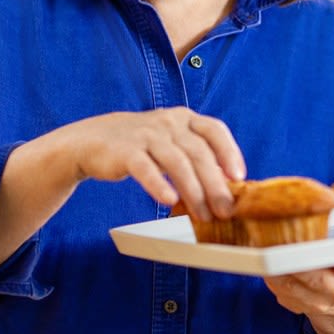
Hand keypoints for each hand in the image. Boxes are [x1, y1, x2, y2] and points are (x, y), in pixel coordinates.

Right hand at [56, 107, 246, 220]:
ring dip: (193, 191)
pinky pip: (145, 168)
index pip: (214, 130)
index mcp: (184, 118)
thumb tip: (228, 186)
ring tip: (202, 214)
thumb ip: (197, 157)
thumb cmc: (142, 146)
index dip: (229, 152)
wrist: (93, 140)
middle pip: (198, 153)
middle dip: (215, 184)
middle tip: (225, 209)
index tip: (239, 177)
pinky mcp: (126, 150)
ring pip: (176, 162)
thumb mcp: (172, 143)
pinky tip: (168, 201)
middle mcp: (168, 123)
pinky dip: (158, 185)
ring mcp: (147, 135)